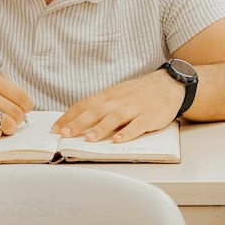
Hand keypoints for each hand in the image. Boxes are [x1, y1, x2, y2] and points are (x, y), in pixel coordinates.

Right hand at [0, 73, 33, 140]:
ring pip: (8, 124)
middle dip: (17, 120)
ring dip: (9, 129)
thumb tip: (25, 109)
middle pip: (17, 113)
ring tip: (3, 127)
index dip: (26, 107)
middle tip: (11, 121)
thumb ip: (4, 92)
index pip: (22, 97)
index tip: (23, 111)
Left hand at [53, 70, 183, 143]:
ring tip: (88, 139)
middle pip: (96, 111)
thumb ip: (102, 106)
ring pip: (115, 117)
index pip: (85, 104)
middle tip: (64, 134)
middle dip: (78, 123)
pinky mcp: (150, 116)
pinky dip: (128, 133)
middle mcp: (120, 100)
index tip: (55, 127)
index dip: (69, 116)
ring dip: (100, 128)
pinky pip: (138, 125)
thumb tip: (79, 120)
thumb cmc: (140, 92)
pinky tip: (119, 140)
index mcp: (110, 95)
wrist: (169, 84)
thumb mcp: (119, 94)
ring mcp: (135, 107)